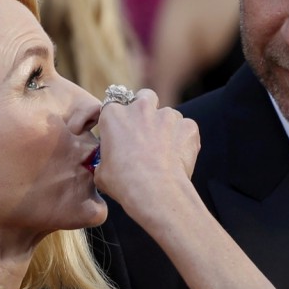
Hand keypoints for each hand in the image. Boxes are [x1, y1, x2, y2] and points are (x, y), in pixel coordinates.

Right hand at [93, 89, 199, 219]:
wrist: (154, 191)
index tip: (122, 133)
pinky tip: (178, 157)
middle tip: (145, 130)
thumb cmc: (124, 183)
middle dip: (146, 109)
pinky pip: (186, 128)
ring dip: (166, 127)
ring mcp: (167, 115)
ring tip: (164, 151)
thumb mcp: (101, 172)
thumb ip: (105, 159)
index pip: (114, 106)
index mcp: (114, 115)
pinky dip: (184, 139)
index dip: (119, 120)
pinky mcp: (187, 126)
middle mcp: (140, 108)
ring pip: (168, 114)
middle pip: (145, 97)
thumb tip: (108, 164)